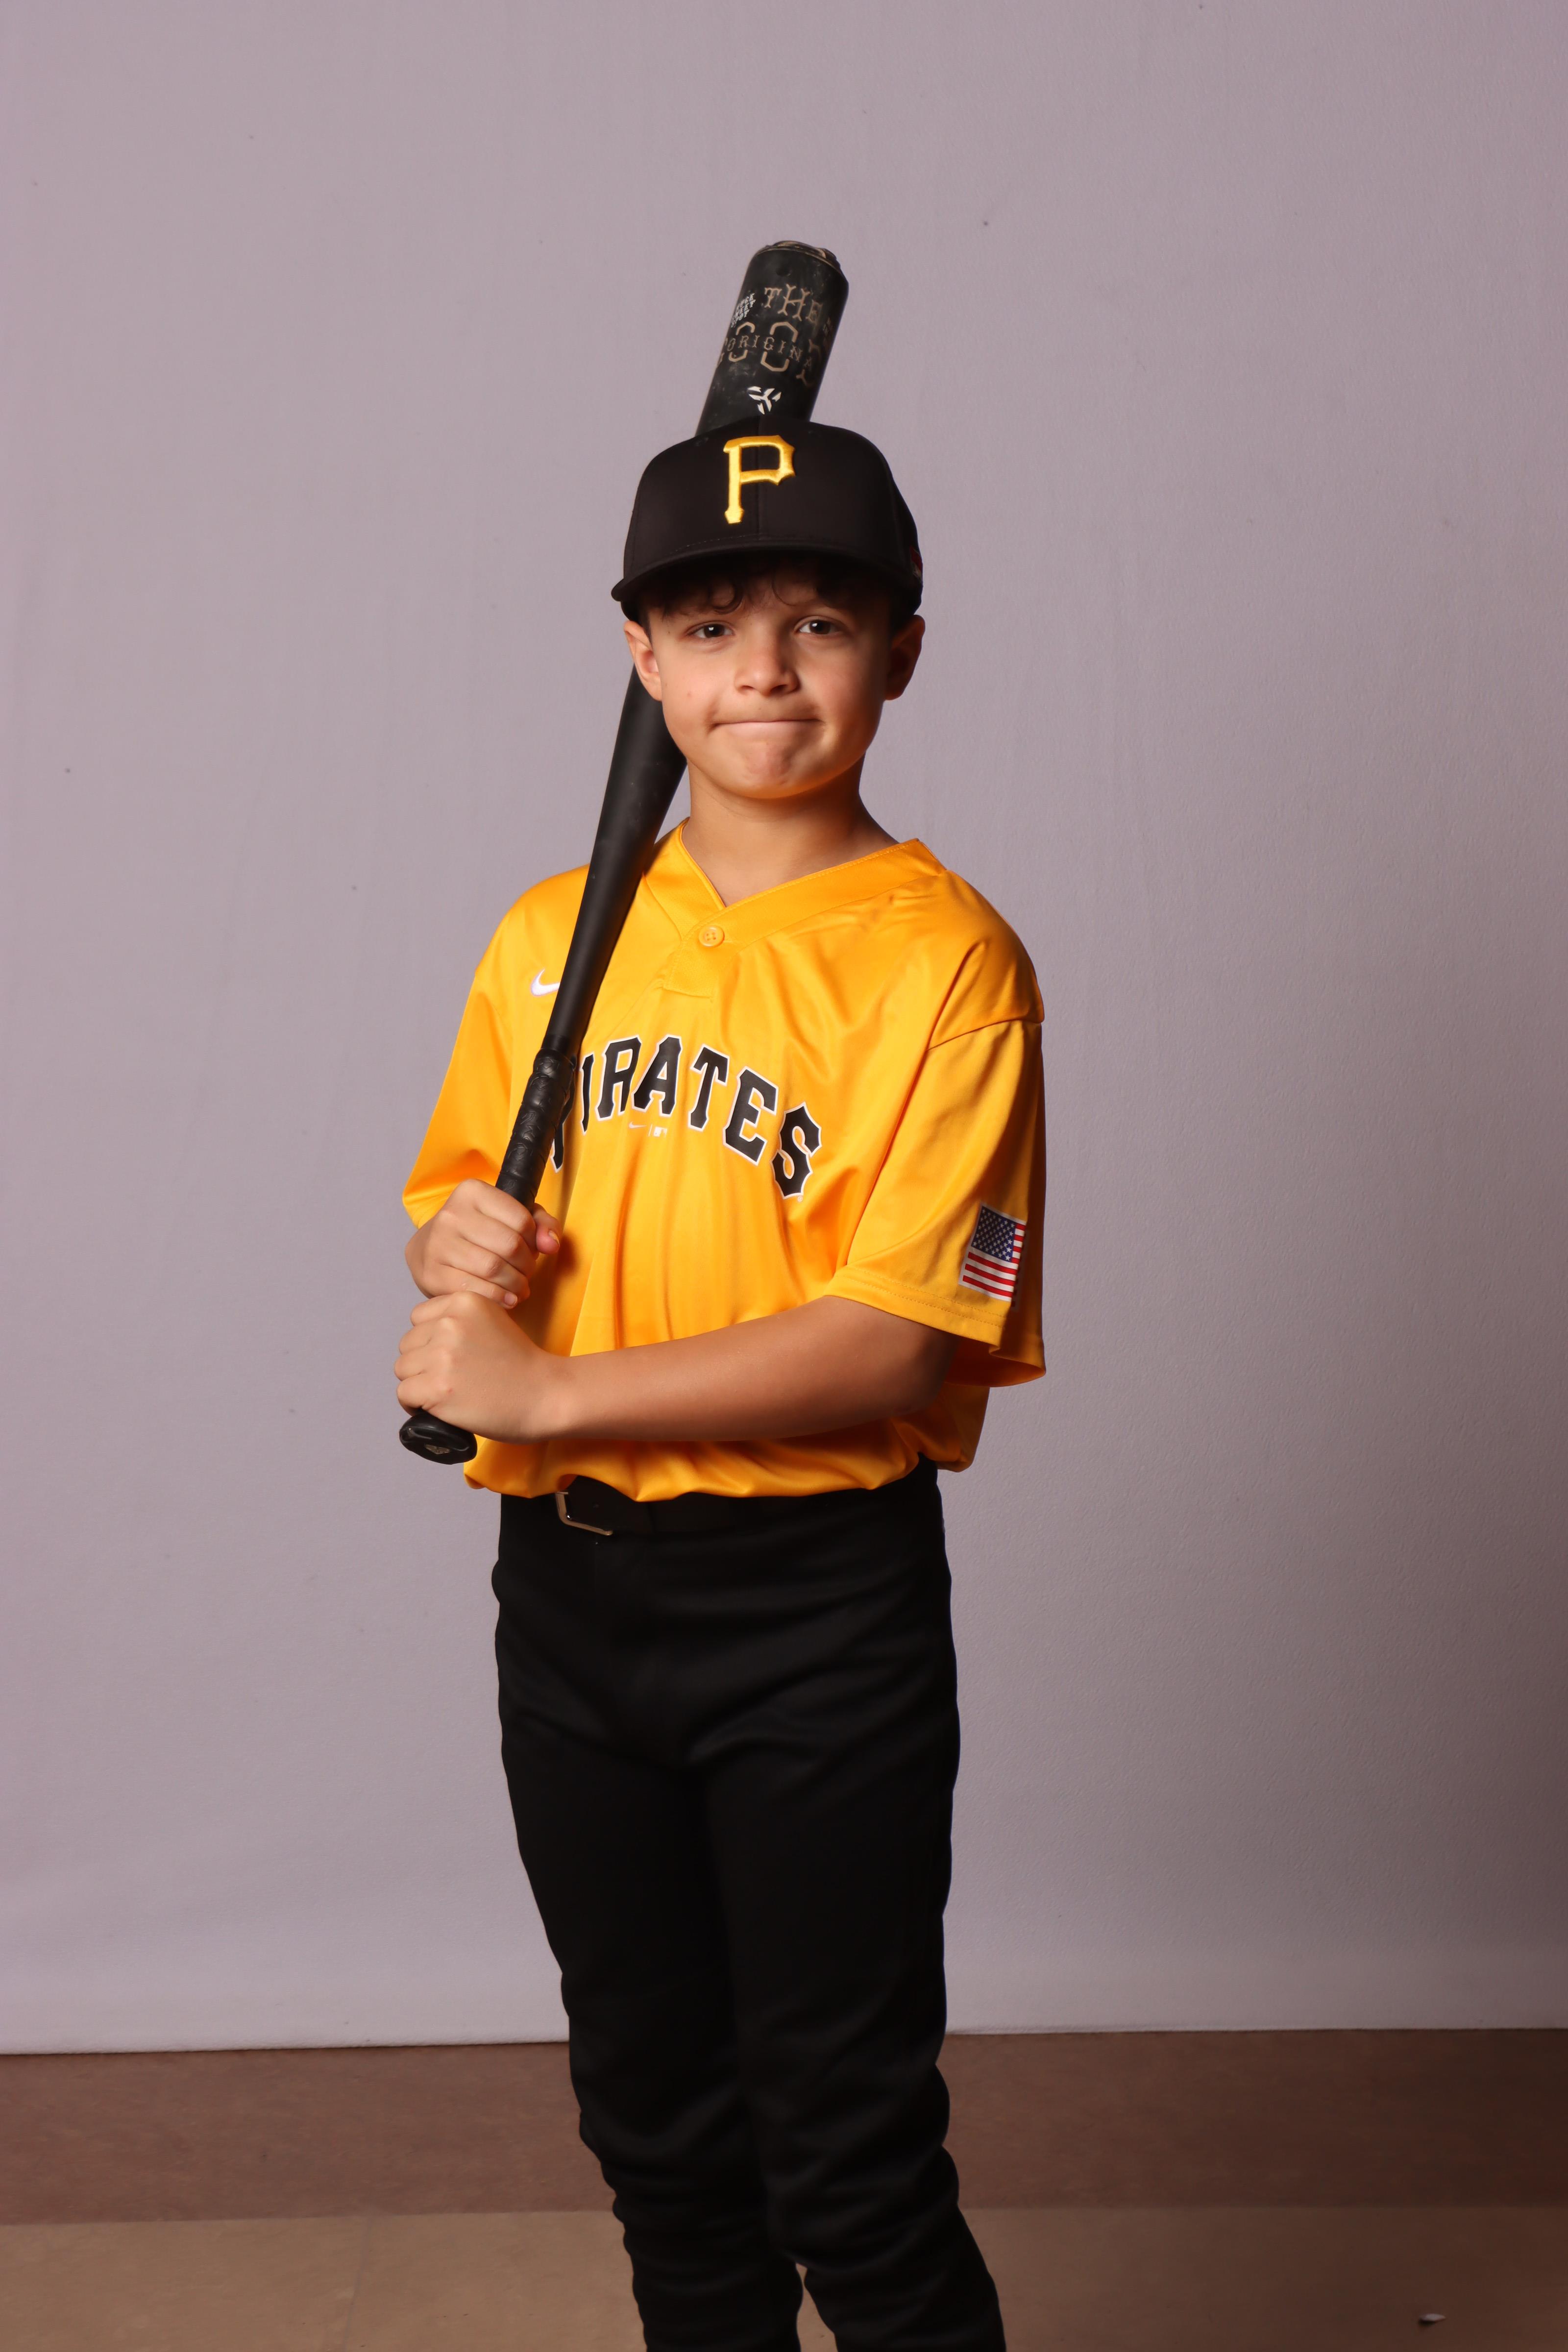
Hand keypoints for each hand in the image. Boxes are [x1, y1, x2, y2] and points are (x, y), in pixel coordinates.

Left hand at [394, 1290, 567, 1443]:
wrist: (545, 1395)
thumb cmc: (522, 1365)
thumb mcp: (493, 1321)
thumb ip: (460, 1321)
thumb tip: (423, 1339)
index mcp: (464, 1302)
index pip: (418, 1318)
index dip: (429, 1340)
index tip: (450, 1357)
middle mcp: (449, 1323)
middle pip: (407, 1345)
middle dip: (422, 1363)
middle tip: (452, 1379)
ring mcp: (442, 1355)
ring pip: (402, 1369)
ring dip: (418, 1384)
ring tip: (447, 1393)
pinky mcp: (437, 1387)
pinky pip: (404, 1394)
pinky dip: (415, 1405)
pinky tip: (437, 1408)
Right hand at [406, 1179, 559, 1306]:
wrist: (427, 1251)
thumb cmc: (477, 1232)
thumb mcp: (510, 1217)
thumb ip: (541, 1224)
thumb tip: (551, 1245)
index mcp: (472, 1192)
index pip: (522, 1220)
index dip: (534, 1242)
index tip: (531, 1251)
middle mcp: (451, 1214)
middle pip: (510, 1245)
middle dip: (526, 1266)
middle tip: (526, 1274)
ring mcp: (438, 1244)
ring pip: (494, 1269)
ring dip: (515, 1285)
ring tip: (518, 1288)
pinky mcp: (431, 1273)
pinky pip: (475, 1289)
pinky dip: (498, 1298)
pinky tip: (505, 1299)